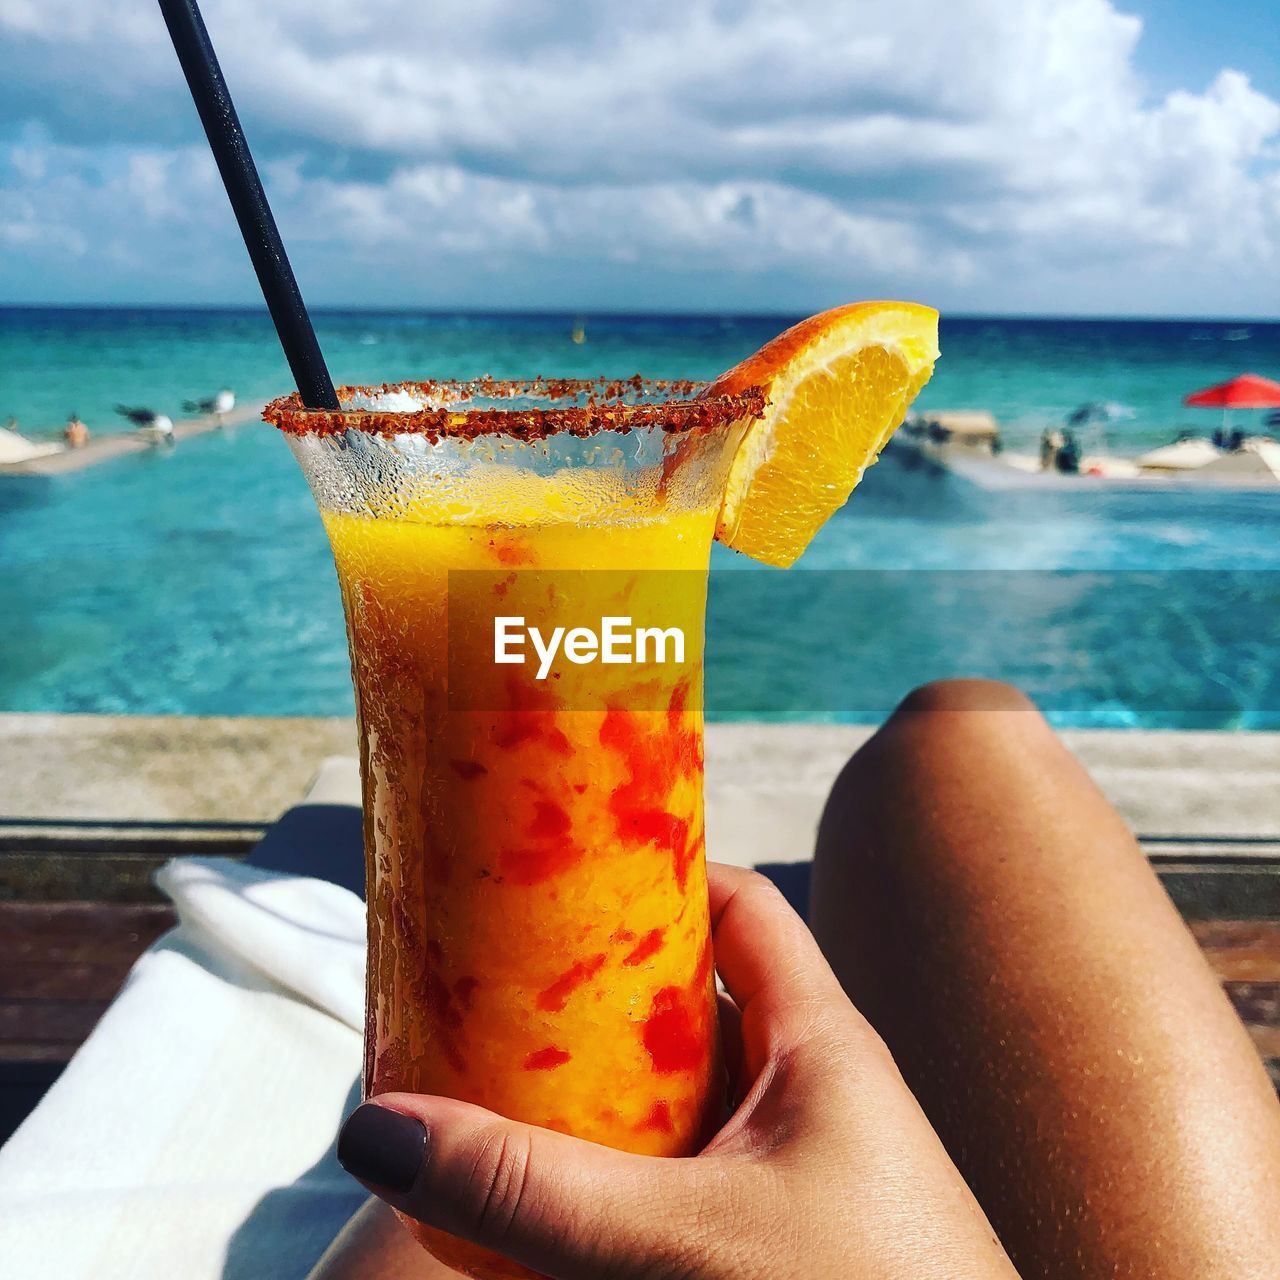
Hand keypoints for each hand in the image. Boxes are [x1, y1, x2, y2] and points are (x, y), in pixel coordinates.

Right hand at [336, 863, 1017, 1278]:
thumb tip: (376, 1129)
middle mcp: (812, 1094)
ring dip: (598, 1100)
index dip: (656, 873)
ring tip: (495, 1094)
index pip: (740, 905)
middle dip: (595, 1001)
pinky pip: (683, 1184)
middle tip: (494, 998)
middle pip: (690, 1006)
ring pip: (680, 1105)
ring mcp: (797, 1175)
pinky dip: (617, 1183)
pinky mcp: (776, 1242)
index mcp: (820, 1041)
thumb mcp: (684, 1243)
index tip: (559, 876)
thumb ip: (533, 1194)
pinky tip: (548, 1209)